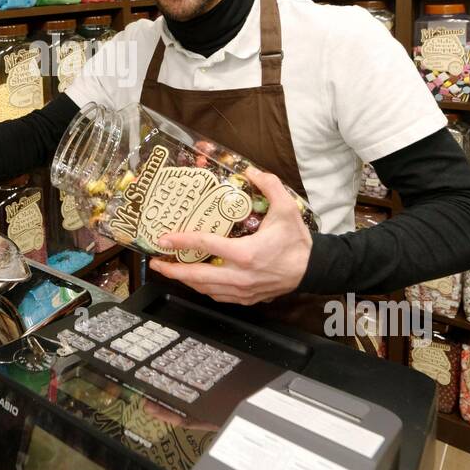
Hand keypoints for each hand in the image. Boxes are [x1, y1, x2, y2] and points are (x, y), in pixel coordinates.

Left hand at [149, 168, 312, 305]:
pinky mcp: (246, 299)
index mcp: (245, 253)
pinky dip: (202, 289)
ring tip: (170, 270)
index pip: (205, 246)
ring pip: (204, 289)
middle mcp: (239, 276)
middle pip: (196, 276)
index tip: (164, 238)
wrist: (313, 269)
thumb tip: (252, 171)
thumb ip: (270, 186)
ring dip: (184, 280)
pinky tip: (194, 281)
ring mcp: (242, 291)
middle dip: (172, 270)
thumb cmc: (297, 242)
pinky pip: (217, 296)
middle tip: (156, 262)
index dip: (181, 241)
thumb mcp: (286, 209)